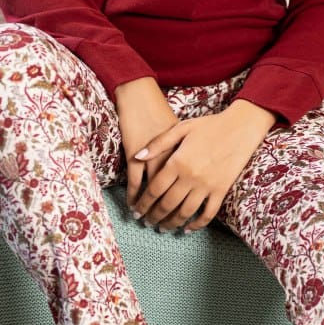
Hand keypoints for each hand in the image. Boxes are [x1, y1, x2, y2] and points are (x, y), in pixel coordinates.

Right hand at [115, 78, 181, 210]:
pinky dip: (133, 195)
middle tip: (161, 227)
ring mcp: (152, 160)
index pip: (186, 189)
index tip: (180, 221)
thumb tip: (190, 175)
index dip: (182, 207)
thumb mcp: (181, 132)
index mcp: (184, 156)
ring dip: (148, 208)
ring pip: (152, 192)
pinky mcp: (135, 156)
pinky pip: (135, 182)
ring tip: (145, 219)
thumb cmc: (162, 113)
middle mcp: (171, 161)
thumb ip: (186, 154)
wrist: (142, 98)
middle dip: (165, 214)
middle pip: (170, 195)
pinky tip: (132, 204)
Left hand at [130, 106, 271, 232]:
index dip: (143, 203)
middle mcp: (191, 177)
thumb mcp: (181, 128)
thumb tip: (137, 156)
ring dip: (171, 223)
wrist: (241, 128)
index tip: (136, 211)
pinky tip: (187, 228)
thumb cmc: (209, 126)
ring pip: (185, 212)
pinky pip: (208, 213)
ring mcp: (207, 186)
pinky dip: (197, 224)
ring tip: (162, 228)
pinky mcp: (221, 191)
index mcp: (178, 162)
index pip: (154, 189)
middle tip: (146, 222)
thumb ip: (158, 143)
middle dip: (153, 216)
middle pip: (167, 204)